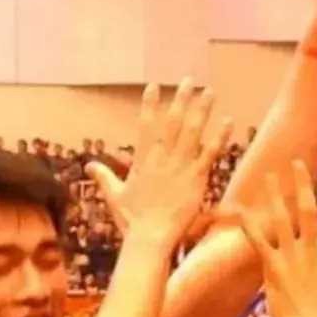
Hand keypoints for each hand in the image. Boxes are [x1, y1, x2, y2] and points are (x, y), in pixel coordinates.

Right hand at [90, 82, 231, 252]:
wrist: (150, 237)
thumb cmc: (132, 220)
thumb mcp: (115, 195)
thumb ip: (104, 176)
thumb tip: (90, 164)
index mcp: (143, 160)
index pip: (146, 126)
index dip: (149, 105)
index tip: (153, 86)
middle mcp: (162, 158)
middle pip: (172, 122)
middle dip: (180, 98)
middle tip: (188, 79)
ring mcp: (180, 167)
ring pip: (192, 132)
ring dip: (201, 110)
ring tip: (209, 91)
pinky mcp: (196, 178)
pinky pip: (210, 153)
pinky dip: (219, 137)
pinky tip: (227, 121)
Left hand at [238, 166, 316, 316]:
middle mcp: (312, 252)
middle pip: (308, 211)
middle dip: (302, 185)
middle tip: (295, 162)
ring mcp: (292, 260)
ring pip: (283, 221)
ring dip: (275, 197)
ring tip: (268, 177)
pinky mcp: (274, 270)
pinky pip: (260, 243)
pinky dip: (251, 227)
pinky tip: (241, 211)